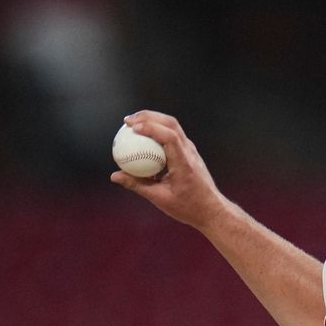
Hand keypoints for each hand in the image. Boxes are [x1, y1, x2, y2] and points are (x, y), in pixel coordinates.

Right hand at [109, 110, 228, 229]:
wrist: (211, 209)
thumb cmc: (187, 207)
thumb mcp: (160, 198)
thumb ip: (137, 185)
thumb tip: (115, 175)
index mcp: (184, 163)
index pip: (170, 137)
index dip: (151, 128)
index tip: (132, 127)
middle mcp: (190, 152)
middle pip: (171, 124)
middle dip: (148, 117)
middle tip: (127, 121)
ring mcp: (191, 150)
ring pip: (173, 126)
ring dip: (153, 120)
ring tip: (132, 124)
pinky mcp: (189, 152)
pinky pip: (172, 135)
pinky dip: (158, 131)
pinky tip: (143, 137)